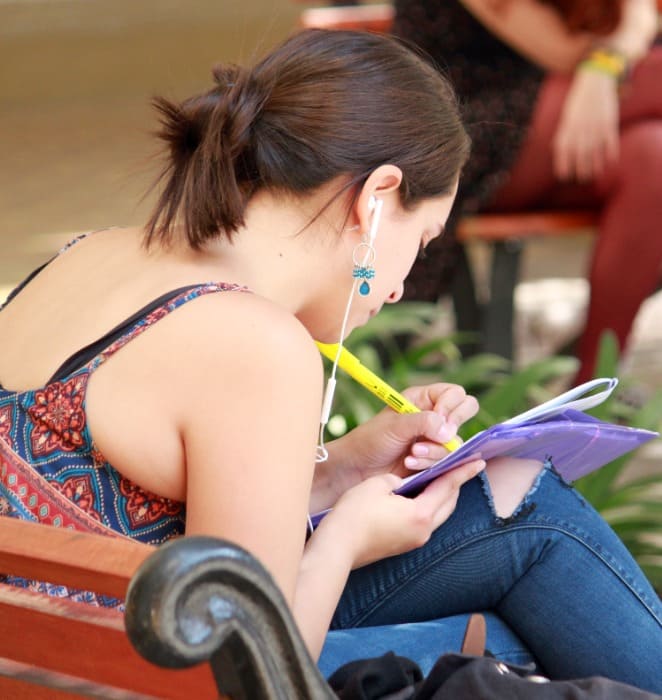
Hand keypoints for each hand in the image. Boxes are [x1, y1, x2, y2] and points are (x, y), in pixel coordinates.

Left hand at [322, 383, 478, 502]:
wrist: (358, 468)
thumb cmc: (371, 440)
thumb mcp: (396, 426)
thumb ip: (424, 422)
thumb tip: (449, 430)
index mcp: (422, 399)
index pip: (454, 394)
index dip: (452, 406)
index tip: (440, 419)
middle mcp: (432, 416)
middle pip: (465, 411)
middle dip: (452, 426)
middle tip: (437, 436)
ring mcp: (434, 438)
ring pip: (456, 441)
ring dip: (434, 450)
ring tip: (411, 453)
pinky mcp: (433, 458)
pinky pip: (447, 460)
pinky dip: (430, 462)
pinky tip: (411, 463)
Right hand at [326, 458, 484, 568]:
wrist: (338, 546)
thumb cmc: (356, 513)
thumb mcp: (377, 484)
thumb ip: (397, 479)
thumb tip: (401, 483)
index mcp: (421, 514)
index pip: (447, 488)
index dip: (462, 471)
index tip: (478, 462)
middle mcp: (423, 531)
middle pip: (448, 504)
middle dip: (455, 484)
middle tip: (463, 467)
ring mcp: (413, 541)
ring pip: (437, 515)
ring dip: (442, 496)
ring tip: (442, 479)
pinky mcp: (402, 545)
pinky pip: (424, 522)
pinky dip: (428, 506)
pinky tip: (420, 496)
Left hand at [553, 69, 619, 181]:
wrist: (595, 81)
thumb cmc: (577, 101)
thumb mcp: (566, 116)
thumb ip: (562, 133)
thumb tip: (556, 148)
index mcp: (567, 128)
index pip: (563, 152)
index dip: (563, 166)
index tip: (564, 176)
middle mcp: (580, 129)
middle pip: (580, 155)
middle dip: (580, 170)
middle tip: (582, 179)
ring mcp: (595, 127)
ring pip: (595, 152)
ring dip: (595, 165)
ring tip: (593, 174)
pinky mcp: (609, 123)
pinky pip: (610, 142)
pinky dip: (610, 153)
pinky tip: (609, 162)